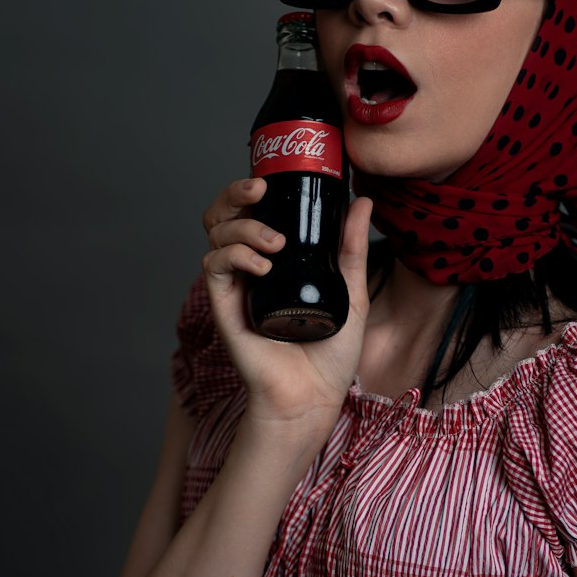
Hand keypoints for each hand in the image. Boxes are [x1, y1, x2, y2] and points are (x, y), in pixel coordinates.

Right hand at [201, 178, 372, 434]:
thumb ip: (351, 248)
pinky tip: (262, 264)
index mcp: (276, 262)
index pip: (253, 213)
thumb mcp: (351, 292)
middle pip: (224, 215)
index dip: (252, 189)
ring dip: (243, 227)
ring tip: (275, 244)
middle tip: (260, 190)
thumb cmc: (330, 355)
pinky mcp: (225, 307)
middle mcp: (250, 269)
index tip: (274, 178)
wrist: (314, 397)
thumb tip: (362, 201)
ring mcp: (236, 287)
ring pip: (216, 235)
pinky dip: (235, 256)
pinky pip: (214, 267)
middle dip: (235, 193)